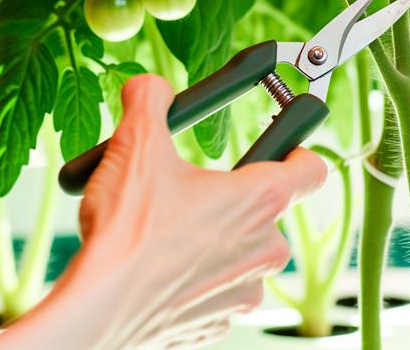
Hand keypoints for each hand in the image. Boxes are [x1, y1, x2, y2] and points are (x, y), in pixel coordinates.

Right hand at [0, 75, 325, 349]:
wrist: (98, 306)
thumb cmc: (126, 231)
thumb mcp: (135, 146)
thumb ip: (149, 102)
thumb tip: (149, 87)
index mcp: (259, 198)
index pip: (311, 167)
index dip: (298, 148)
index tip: (282, 141)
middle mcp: (265, 247)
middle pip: (268, 212)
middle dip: (232, 198)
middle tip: (189, 191)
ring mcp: (245, 290)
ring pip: (242, 254)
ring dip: (214, 241)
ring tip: (167, 232)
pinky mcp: (220, 322)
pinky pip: (218, 290)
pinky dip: (196, 278)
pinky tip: (160, 268)